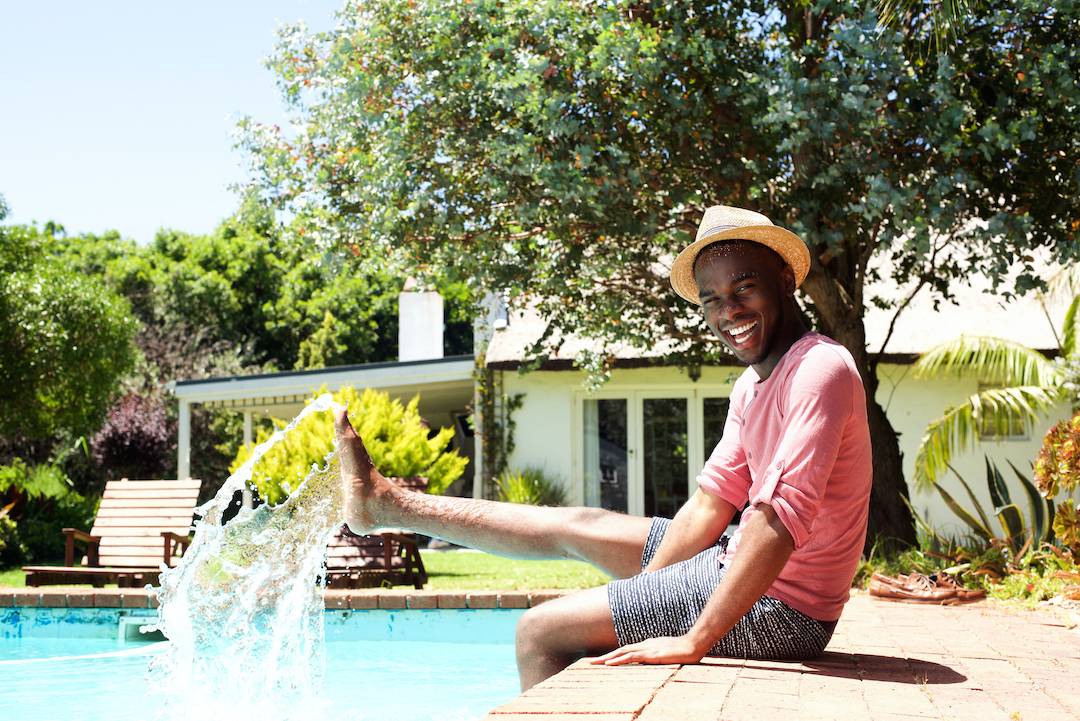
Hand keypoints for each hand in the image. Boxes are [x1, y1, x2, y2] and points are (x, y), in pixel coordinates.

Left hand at [590, 635, 706, 665]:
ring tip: (595, 664)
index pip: (626, 650)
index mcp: (647, 645)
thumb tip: (647, 662)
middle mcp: (644, 645)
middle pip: (620, 650)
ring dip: (607, 658)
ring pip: (622, 653)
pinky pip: (631, 657)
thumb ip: (656, 656)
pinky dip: (618, 660)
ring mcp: (647, 649)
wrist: (693, 645)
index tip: (602, 660)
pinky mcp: (651, 654)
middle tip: (590, 663)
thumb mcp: (666, 654)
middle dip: (605, 657)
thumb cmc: (683, 650)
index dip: (614, 655)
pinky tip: (609, 664)